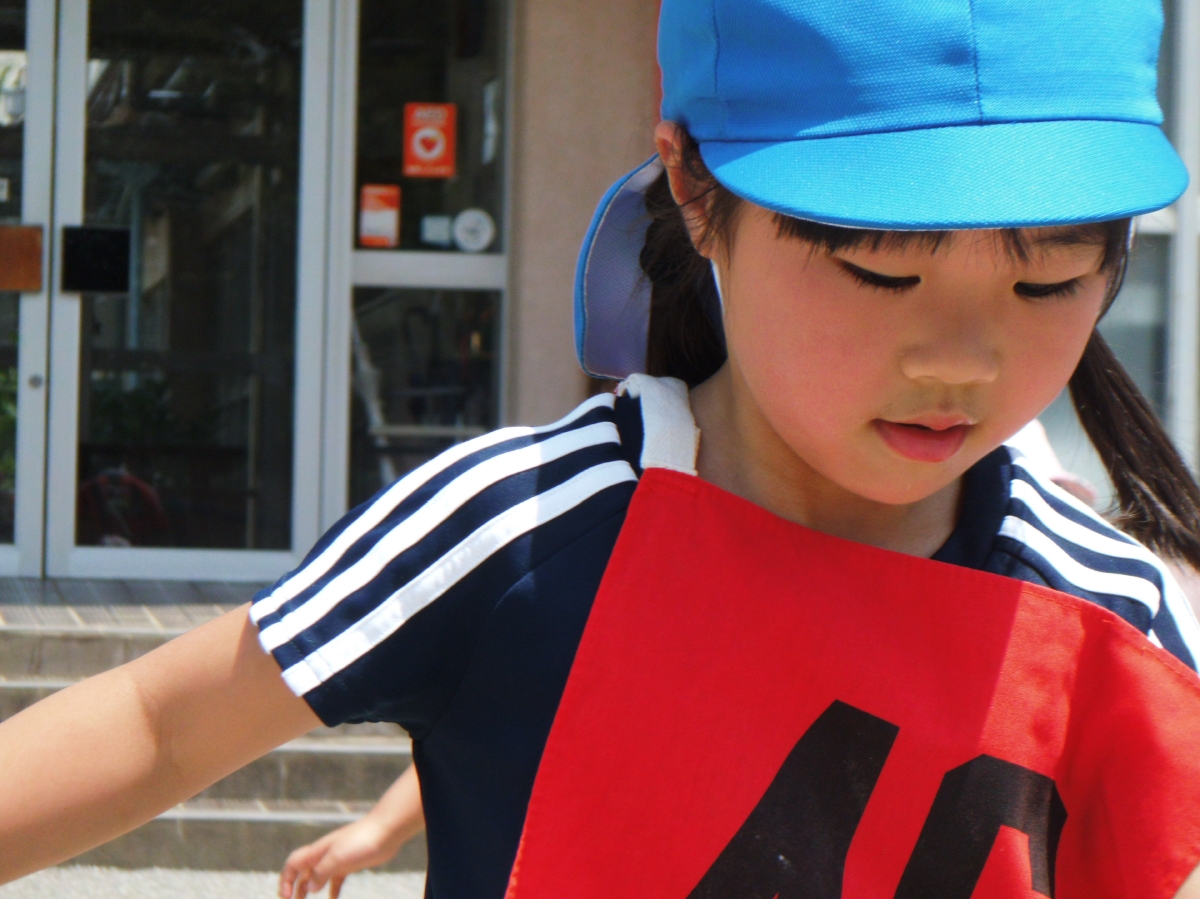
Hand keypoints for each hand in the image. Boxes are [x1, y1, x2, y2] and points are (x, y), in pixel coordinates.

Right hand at [279, 815, 400, 898]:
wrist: (386, 830)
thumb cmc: (361, 840)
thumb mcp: (337, 857)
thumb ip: (321, 872)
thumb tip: (310, 888)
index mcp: (317, 851)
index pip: (293, 864)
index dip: (286, 880)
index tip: (287, 897)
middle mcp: (324, 855)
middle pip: (303, 872)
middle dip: (295, 888)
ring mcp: (337, 860)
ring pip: (318, 877)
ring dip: (310, 890)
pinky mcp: (349, 865)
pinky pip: (336, 880)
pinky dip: (332, 891)